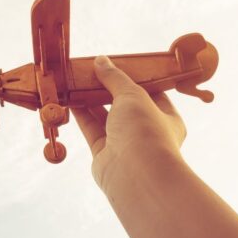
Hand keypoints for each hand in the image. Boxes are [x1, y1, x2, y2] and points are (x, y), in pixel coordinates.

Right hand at [71, 55, 186, 193]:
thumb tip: (101, 61)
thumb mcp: (133, 95)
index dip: (133, 79)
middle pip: (124, 105)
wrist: (136, 176)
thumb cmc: (146, 132)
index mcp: (166, 118)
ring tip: (75, 81)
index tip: (116, 65)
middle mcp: (146, 132)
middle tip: (91, 71)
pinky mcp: (104, 154)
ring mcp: (124, 144)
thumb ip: (115, 78)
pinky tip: (70, 99)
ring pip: (105, 117)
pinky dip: (81, 114)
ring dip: (90, 100)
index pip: (151, 93)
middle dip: (107, 89)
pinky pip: (91, 129)